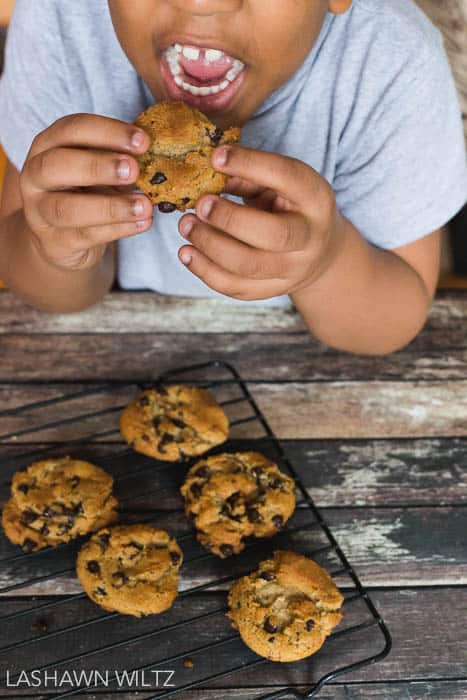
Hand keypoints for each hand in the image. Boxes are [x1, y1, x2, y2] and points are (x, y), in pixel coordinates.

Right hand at [20, 114, 152, 269]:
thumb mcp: (97, 170)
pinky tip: (142, 224)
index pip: (71, 130)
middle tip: (134, 170)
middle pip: (57, 165)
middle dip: (98, 166)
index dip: (107, 132)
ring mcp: (39, 212)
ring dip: (110, 207)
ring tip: (145, 206)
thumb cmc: (85, 194)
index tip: (143, 142)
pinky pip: (84, 236)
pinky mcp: (53, 242)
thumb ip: (117, 159)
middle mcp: (35, 176)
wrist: (61, 239)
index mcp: (47, 146)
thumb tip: (156, 153)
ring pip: (67, 209)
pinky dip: (117, 230)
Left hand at [177, 146, 340, 299]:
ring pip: (248, 265)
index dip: (249, 164)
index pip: (286, 177)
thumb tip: (208, 173)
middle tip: (199, 204)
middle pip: (272, 235)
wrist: (319, 252)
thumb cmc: (291, 207)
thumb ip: (249, 176)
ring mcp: (292, 269)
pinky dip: (205, 270)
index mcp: (315, 198)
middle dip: (229, 218)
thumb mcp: (280, 184)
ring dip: (210, 244)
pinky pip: (235, 287)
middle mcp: (309, 238)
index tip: (215, 157)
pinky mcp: (271, 290)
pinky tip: (187, 253)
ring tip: (186, 225)